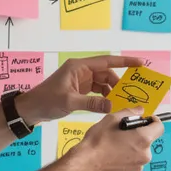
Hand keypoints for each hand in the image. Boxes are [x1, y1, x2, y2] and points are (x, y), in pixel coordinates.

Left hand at [16, 54, 144, 123]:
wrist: (30, 109)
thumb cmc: (46, 101)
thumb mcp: (70, 102)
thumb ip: (92, 104)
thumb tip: (112, 106)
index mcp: (79, 67)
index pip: (106, 61)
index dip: (124, 61)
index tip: (140, 63)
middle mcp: (81, 71)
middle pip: (107, 73)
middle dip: (119, 83)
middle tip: (131, 94)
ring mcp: (81, 80)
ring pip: (103, 83)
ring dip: (112, 92)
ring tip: (121, 102)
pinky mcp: (80, 90)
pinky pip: (97, 91)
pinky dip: (105, 97)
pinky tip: (110, 105)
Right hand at [71, 107, 163, 170]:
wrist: (86, 165)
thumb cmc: (97, 141)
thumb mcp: (111, 119)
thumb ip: (130, 113)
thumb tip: (140, 111)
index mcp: (143, 138)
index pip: (159, 127)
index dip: (153, 122)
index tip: (146, 120)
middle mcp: (145, 154)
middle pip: (148, 141)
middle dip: (138, 136)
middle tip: (122, 135)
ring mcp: (138, 167)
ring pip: (140, 154)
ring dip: (132, 149)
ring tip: (114, 148)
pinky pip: (133, 165)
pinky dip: (126, 161)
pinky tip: (113, 159)